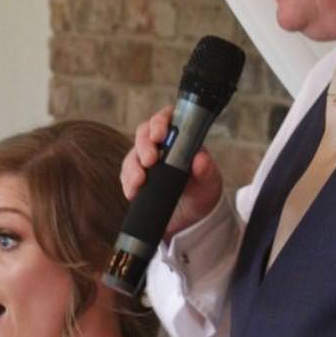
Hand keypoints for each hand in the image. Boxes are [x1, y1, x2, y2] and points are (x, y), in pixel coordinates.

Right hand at [121, 106, 223, 239]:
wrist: (191, 217)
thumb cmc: (202, 192)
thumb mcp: (209, 182)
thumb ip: (206, 170)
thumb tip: (200, 159)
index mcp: (180, 138)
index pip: (167, 119)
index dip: (160, 122)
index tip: (160, 135)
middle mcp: (160, 146)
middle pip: (144, 133)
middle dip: (144, 145)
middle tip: (150, 160)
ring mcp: (145, 161)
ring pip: (132, 154)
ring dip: (133, 167)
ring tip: (139, 181)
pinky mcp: (136, 178)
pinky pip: (126, 176)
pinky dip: (127, 183)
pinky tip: (133, 191)